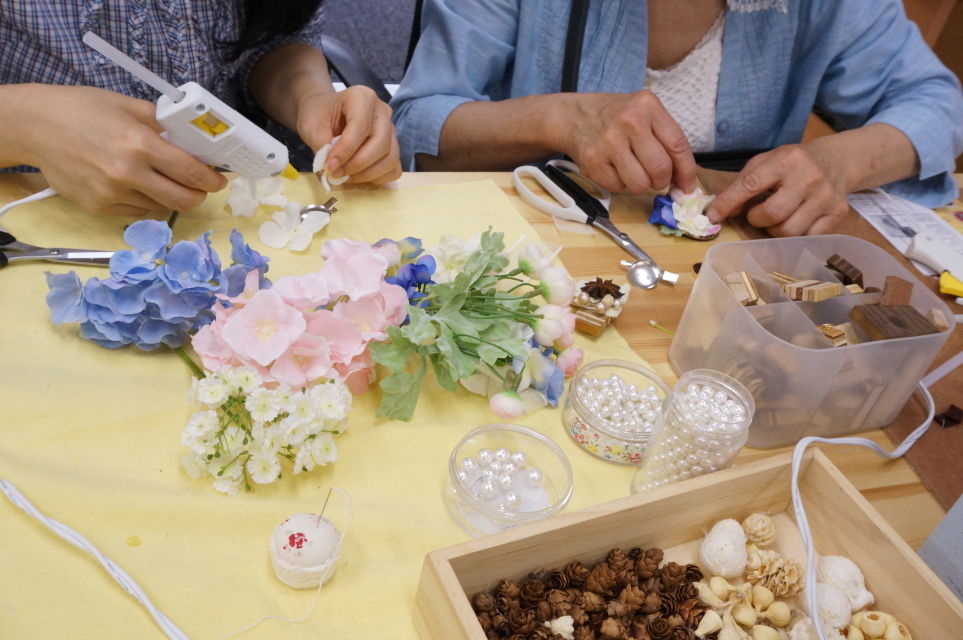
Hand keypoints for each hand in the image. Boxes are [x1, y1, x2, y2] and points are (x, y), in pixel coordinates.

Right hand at [19, 85, 225, 214]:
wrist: (34, 127)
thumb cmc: (81, 110)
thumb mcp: (127, 106)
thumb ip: (162, 124)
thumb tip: (192, 138)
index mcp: (139, 144)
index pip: (191, 172)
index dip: (212, 180)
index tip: (219, 180)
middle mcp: (128, 173)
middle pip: (182, 199)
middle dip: (198, 195)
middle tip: (201, 187)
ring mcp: (112, 194)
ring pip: (160, 207)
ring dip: (171, 197)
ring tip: (166, 181)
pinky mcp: (98, 207)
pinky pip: (136, 211)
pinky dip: (146, 201)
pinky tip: (139, 185)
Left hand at [296, 86, 401, 185]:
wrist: (326, 113)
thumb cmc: (319, 115)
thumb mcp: (311, 125)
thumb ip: (321, 144)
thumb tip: (332, 168)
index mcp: (362, 97)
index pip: (361, 126)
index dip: (346, 150)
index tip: (329, 166)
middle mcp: (382, 112)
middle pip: (381, 143)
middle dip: (358, 164)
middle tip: (336, 174)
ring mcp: (391, 130)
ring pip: (390, 158)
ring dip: (367, 174)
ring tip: (345, 177)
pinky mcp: (393, 147)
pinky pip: (394, 168)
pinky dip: (378, 178)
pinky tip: (359, 177)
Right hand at [556, 90, 696, 193]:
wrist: (574, 116)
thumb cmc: (616, 118)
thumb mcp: (644, 114)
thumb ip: (666, 141)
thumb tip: (685, 182)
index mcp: (648, 106)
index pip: (678, 145)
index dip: (686, 171)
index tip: (687, 187)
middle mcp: (629, 121)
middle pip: (660, 169)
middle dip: (661, 181)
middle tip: (655, 178)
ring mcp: (608, 141)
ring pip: (640, 184)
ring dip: (640, 184)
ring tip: (632, 170)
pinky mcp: (592, 160)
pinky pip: (618, 187)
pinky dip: (619, 184)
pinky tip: (613, 168)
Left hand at [708, 144, 849, 235]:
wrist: (836, 160)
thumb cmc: (791, 164)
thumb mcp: (766, 163)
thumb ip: (742, 184)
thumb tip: (718, 213)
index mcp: (787, 159)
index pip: (751, 184)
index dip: (728, 203)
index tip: (713, 216)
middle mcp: (809, 177)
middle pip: (771, 214)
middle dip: (756, 219)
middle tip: (756, 213)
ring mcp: (826, 196)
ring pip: (788, 231)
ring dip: (774, 229)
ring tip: (776, 217)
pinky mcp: (838, 213)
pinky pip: (807, 238)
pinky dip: (795, 236)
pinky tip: (794, 221)